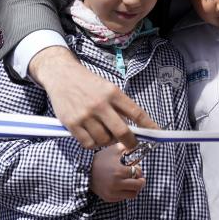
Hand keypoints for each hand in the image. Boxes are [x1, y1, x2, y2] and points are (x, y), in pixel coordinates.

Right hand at [29, 46, 157, 148]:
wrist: (61, 75)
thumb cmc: (88, 83)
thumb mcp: (108, 87)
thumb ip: (120, 106)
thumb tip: (136, 127)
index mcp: (113, 93)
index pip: (136, 113)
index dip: (149, 126)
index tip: (157, 134)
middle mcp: (100, 104)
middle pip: (122, 132)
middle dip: (131, 142)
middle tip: (132, 144)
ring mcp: (85, 115)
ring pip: (104, 140)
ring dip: (108, 142)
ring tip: (106, 134)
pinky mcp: (71, 124)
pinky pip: (88, 143)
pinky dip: (93, 144)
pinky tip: (93, 136)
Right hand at [90, 143, 145, 202]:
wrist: (85, 171)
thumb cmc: (100, 159)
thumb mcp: (113, 150)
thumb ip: (126, 147)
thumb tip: (136, 145)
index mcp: (119, 171)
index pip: (137, 173)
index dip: (139, 170)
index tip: (135, 167)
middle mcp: (116, 184)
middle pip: (138, 186)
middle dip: (140, 180)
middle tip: (137, 176)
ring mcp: (112, 193)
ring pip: (133, 194)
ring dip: (134, 188)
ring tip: (130, 182)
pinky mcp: (109, 198)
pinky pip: (123, 198)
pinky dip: (125, 192)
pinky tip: (121, 185)